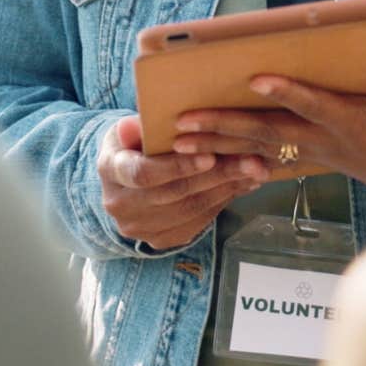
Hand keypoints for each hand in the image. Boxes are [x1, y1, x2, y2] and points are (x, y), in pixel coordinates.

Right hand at [98, 115, 267, 250]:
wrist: (125, 179)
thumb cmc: (132, 144)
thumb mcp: (129, 127)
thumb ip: (136, 127)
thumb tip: (139, 125)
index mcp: (110, 170)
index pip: (143, 174)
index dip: (177, 167)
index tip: (210, 156)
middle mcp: (120, 205)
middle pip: (174, 193)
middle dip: (216, 176)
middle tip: (251, 161)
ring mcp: (140, 228)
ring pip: (190, 210)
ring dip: (227, 189)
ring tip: (255, 170)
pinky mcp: (160, 239)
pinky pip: (197, 222)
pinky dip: (223, 202)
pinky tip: (243, 185)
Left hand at [171, 63, 365, 204]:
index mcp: (355, 123)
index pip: (314, 105)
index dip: (287, 92)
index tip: (255, 77)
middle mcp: (329, 141)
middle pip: (269, 132)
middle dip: (225, 126)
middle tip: (184, 123)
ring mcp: (319, 153)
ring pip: (260, 148)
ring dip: (220, 145)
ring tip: (180, 141)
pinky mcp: (317, 160)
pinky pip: (270, 162)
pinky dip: (239, 160)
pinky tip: (211, 161)